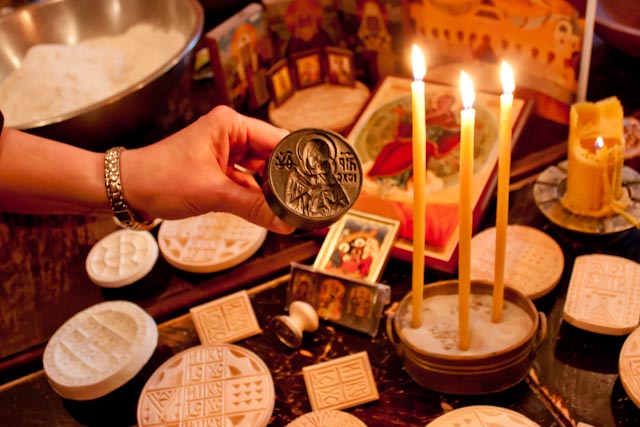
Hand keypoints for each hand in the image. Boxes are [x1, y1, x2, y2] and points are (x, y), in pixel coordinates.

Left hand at [121, 106, 294, 233]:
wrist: (126, 189)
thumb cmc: (159, 178)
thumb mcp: (211, 193)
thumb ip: (252, 207)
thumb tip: (286, 223)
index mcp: (231, 125)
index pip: (278, 140)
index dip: (297, 162)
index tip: (316, 182)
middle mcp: (232, 134)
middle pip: (273, 156)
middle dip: (285, 180)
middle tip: (305, 200)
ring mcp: (226, 152)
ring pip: (261, 172)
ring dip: (270, 191)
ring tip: (290, 209)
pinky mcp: (220, 169)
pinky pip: (247, 182)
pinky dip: (255, 197)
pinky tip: (269, 211)